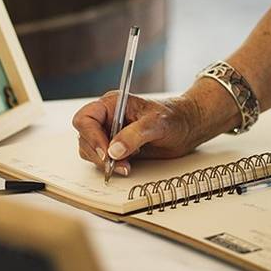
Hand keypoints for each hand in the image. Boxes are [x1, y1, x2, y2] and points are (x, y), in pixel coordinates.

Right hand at [73, 92, 203, 176]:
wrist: (186, 128)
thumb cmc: (173, 118)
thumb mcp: (157, 123)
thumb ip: (134, 135)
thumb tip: (114, 150)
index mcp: (112, 104)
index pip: (86, 118)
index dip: (91, 136)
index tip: (107, 152)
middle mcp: (107, 118)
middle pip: (84, 137)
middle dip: (99, 154)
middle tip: (118, 165)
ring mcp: (109, 133)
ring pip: (90, 150)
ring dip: (104, 162)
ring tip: (127, 166)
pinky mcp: (115, 148)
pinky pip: (101, 159)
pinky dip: (110, 166)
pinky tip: (127, 166)